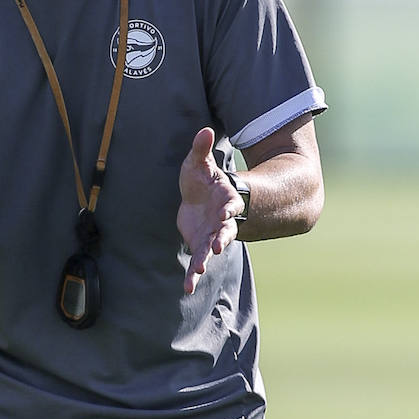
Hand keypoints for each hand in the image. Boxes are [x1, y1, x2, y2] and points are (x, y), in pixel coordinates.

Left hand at [177, 127, 242, 293]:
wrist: (203, 201)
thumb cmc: (203, 180)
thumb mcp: (199, 164)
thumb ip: (201, 149)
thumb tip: (204, 129)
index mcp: (226, 201)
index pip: (230, 206)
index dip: (229, 210)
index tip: (226, 214)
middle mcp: (222, 222)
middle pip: (224, 232)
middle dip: (221, 239)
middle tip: (218, 247)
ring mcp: (213, 236)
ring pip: (211, 251)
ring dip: (204, 261)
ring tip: (197, 272)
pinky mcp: (201, 246)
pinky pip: (198, 262)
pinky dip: (192, 276)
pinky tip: (187, 289)